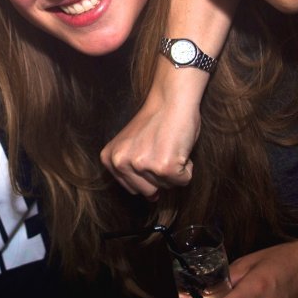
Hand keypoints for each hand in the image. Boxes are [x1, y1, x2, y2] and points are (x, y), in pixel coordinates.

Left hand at [101, 66, 204, 198]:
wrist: (171, 99)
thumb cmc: (156, 119)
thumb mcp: (132, 145)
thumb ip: (133, 170)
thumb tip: (151, 198)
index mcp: (109, 159)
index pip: (133, 188)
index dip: (148, 173)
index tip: (152, 152)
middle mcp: (121, 163)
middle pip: (149, 192)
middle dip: (161, 175)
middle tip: (163, 149)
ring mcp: (141, 165)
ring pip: (167, 186)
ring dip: (174, 170)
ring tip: (170, 146)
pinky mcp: (163, 167)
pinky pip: (183, 181)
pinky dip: (187, 168)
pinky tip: (179, 148)